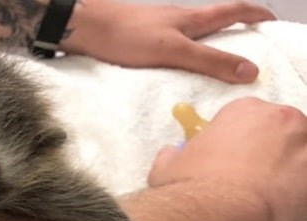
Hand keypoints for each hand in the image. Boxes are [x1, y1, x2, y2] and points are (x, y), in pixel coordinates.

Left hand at [61, 0, 275, 83]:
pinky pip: (169, 50)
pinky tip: (175, 75)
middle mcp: (176, 20)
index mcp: (190, 19)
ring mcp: (157, 30)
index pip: (233, 11)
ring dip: (207, 47)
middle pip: (213, 22)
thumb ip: (209, 60)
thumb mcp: (173, 50)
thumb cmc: (125, 35)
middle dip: (234, 32)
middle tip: (249, 48)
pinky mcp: (138, 42)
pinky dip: (182, 59)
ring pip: (190, 36)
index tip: (272, 22)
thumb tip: (250, 71)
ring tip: (216, 67)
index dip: (255, 15)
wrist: (82, 28)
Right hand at [148, 97, 306, 220]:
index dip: (242, 140)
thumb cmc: (191, 186)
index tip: (234, 158)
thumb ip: (176, 154)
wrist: (216, 217)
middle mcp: (282, 121)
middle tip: (255, 178)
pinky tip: (280, 209)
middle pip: (284, 131)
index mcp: (245, 110)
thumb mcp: (169, 164)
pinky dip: (299, 193)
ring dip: (291, 172)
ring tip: (269, 196)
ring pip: (302, 156)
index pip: (250, 118)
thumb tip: (172, 154)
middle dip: (273, 152)